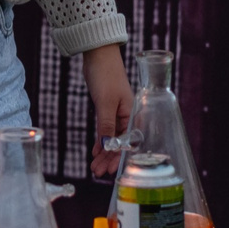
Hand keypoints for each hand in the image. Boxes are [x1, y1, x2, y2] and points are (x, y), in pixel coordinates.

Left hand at [83, 43, 130, 177]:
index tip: (108, 171)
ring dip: (103, 152)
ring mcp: (118, 113)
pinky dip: (101, 140)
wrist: (98, 55)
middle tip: (97, 172)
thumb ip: (106, 125)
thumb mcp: (105, 102)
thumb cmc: (106, 75)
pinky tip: (95, 151)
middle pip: (120, 143)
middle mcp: (129, 116)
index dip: (117, 158)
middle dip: (109, 159)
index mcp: (134, 114)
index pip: (128, 142)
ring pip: (112, 138)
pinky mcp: (108, 109)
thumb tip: (106, 146)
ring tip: (94, 166)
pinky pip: (106, 130)